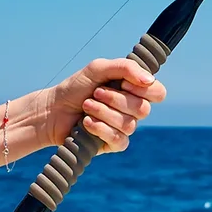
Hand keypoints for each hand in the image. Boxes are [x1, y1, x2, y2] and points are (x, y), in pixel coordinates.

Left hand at [26, 58, 166, 153]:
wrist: (53, 109)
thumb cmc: (75, 87)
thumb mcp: (99, 68)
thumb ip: (126, 68)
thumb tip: (150, 81)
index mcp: (133, 90)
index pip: (158, 93)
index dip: (143, 89)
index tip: (123, 83)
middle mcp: (132, 109)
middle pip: (143, 109)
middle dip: (115, 99)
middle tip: (96, 93)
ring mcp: (124, 128)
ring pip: (130, 125)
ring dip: (103, 112)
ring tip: (86, 106)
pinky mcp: (113, 144)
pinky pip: (119, 140)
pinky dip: (100, 128)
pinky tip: (86, 123)